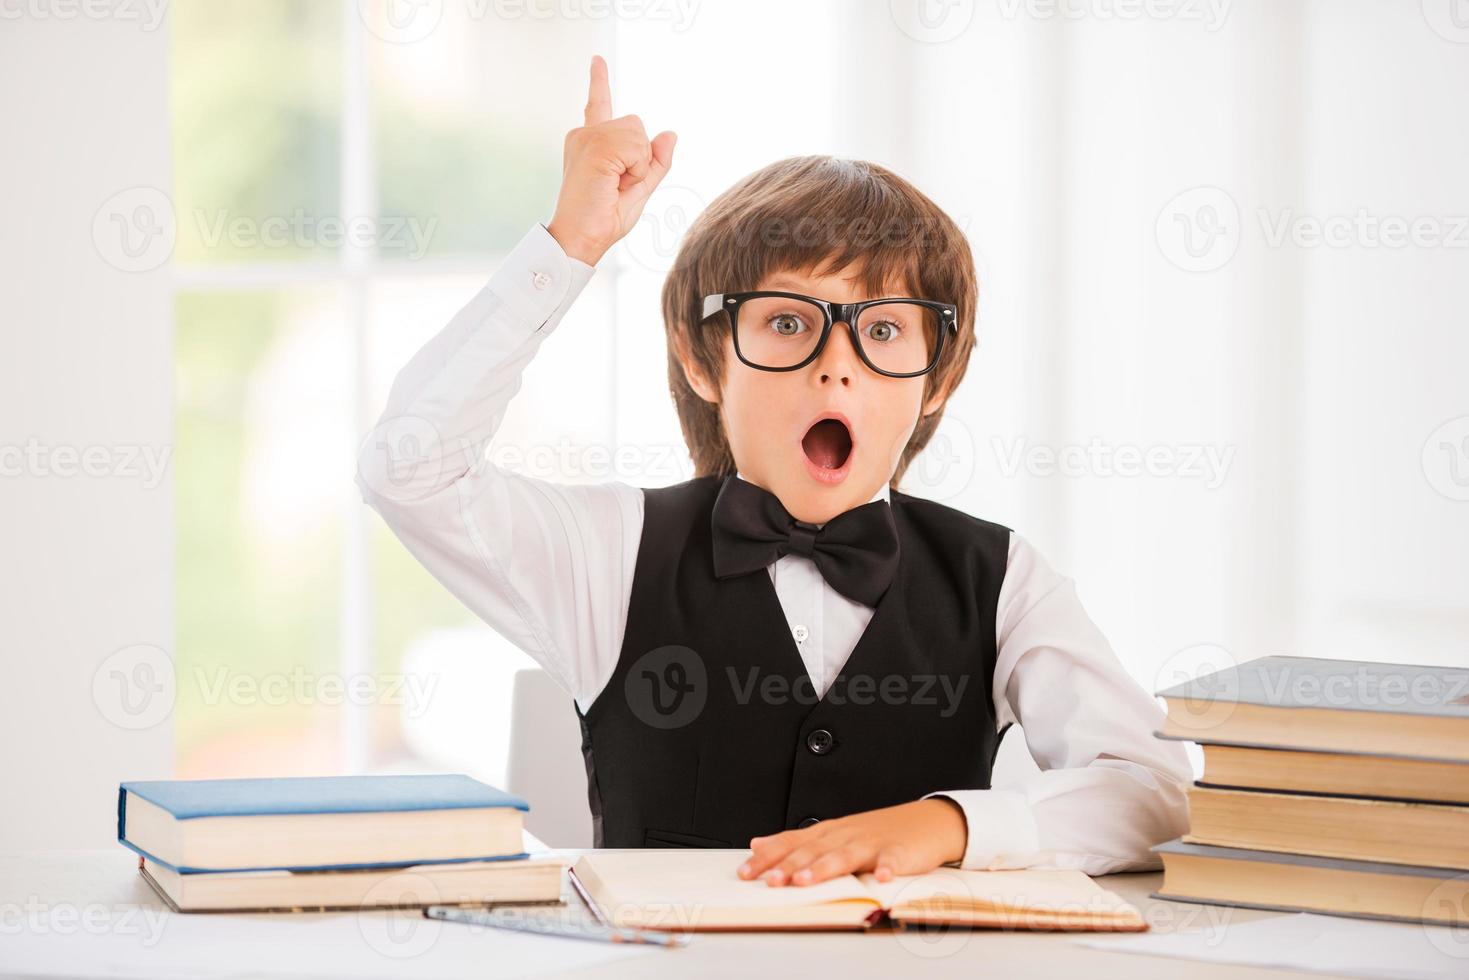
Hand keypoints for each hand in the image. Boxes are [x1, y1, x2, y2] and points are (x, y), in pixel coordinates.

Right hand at [546, 55, 676, 265]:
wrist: (581, 238)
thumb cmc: (603, 219)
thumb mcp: (639, 190)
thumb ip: (655, 162)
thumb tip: (670, 134)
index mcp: (591, 142)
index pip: (598, 104)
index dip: (599, 81)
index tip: (598, 60)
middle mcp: (585, 134)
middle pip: (636, 125)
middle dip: (640, 158)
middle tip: (616, 186)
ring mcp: (588, 137)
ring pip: (638, 133)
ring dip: (638, 165)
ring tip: (613, 186)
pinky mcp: (596, 145)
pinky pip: (637, 146)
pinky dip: (636, 169)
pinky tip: (614, 183)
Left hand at [736, 799, 967, 886]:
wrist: (925, 822)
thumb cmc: (876, 833)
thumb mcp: (832, 834)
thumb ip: (795, 841)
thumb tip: (756, 844)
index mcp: (828, 832)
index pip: (792, 843)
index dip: (769, 857)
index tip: (746, 872)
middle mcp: (845, 835)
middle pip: (814, 850)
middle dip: (790, 866)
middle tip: (770, 881)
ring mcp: (872, 843)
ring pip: (845, 855)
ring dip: (825, 868)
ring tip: (806, 881)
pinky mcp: (899, 852)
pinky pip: (893, 861)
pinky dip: (888, 869)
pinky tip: (882, 879)